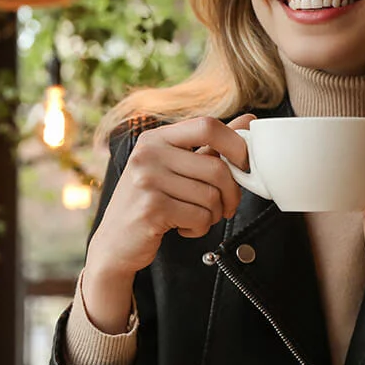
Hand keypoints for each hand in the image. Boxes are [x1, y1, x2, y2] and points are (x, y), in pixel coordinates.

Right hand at [82, 114, 255, 330]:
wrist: (114, 242)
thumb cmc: (150, 203)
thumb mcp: (174, 167)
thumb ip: (209, 145)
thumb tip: (249, 121)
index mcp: (156, 138)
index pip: (208, 125)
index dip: (236, 144)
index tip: (244, 165)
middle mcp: (148, 154)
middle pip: (217, 168)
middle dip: (231, 194)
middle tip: (225, 207)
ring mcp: (147, 180)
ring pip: (211, 197)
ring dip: (213, 215)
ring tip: (195, 217)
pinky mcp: (151, 208)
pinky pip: (200, 217)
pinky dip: (200, 228)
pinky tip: (183, 227)